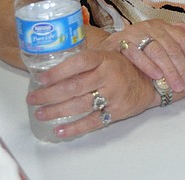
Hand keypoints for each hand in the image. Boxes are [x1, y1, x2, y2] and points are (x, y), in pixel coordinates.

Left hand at [27, 48, 154, 138]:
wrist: (150, 82)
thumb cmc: (123, 67)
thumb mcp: (108, 55)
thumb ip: (86, 60)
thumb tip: (53, 65)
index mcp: (105, 59)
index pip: (79, 62)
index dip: (59, 71)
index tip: (41, 79)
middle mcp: (109, 76)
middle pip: (75, 86)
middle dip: (50, 94)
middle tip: (33, 98)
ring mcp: (114, 95)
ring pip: (80, 105)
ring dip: (56, 111)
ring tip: (41, 113)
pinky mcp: (117, 111)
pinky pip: (92, 122)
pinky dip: (74, 128)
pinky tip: (59, 130)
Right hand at [102, 20, 184, 92]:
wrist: (102, 48)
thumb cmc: (133, 46)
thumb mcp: (154, 38)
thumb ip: (171, 35)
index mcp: (161, 25)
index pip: (183, 40)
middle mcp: (149, 27)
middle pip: (172, 48)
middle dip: (182, 69)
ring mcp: (134, 33)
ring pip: (157, 51)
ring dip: (169, 70)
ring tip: (176, 85)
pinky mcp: (119, 43)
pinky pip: (136, 53)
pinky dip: (148, 65)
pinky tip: (157, 76)